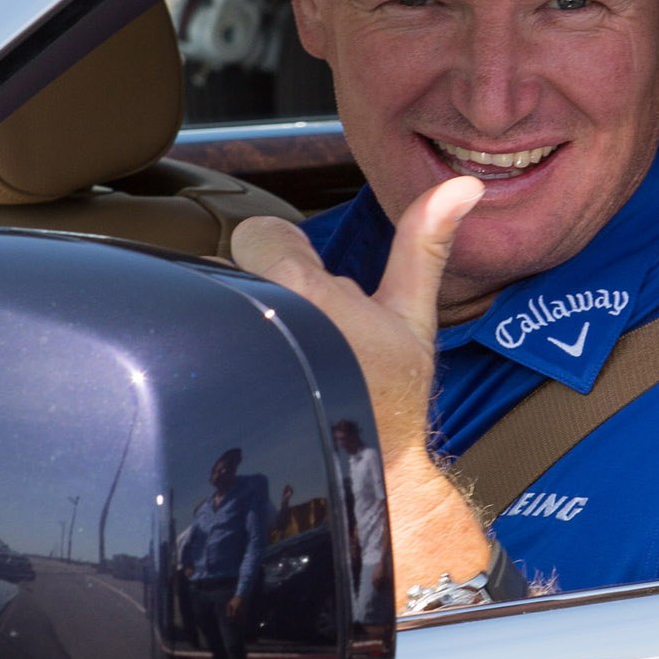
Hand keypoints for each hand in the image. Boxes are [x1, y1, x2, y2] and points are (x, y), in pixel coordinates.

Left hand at [232, 176, 482, 461]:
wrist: (370, 472)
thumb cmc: (393, 398)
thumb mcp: (413, 318)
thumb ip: (425, 244)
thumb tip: (461, 185)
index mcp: (304, 294)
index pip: (257, 233)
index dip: (286, 254)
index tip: (310, 291)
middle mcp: (257, 322)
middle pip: (233, 270)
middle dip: (263, 291)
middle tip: (298, 330)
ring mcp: (228, 360)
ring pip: (213, 308)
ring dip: (238, 322)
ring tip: (275, 356)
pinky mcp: (209, 392)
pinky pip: (197, 347)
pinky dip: (213, 355)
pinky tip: (250, 381)